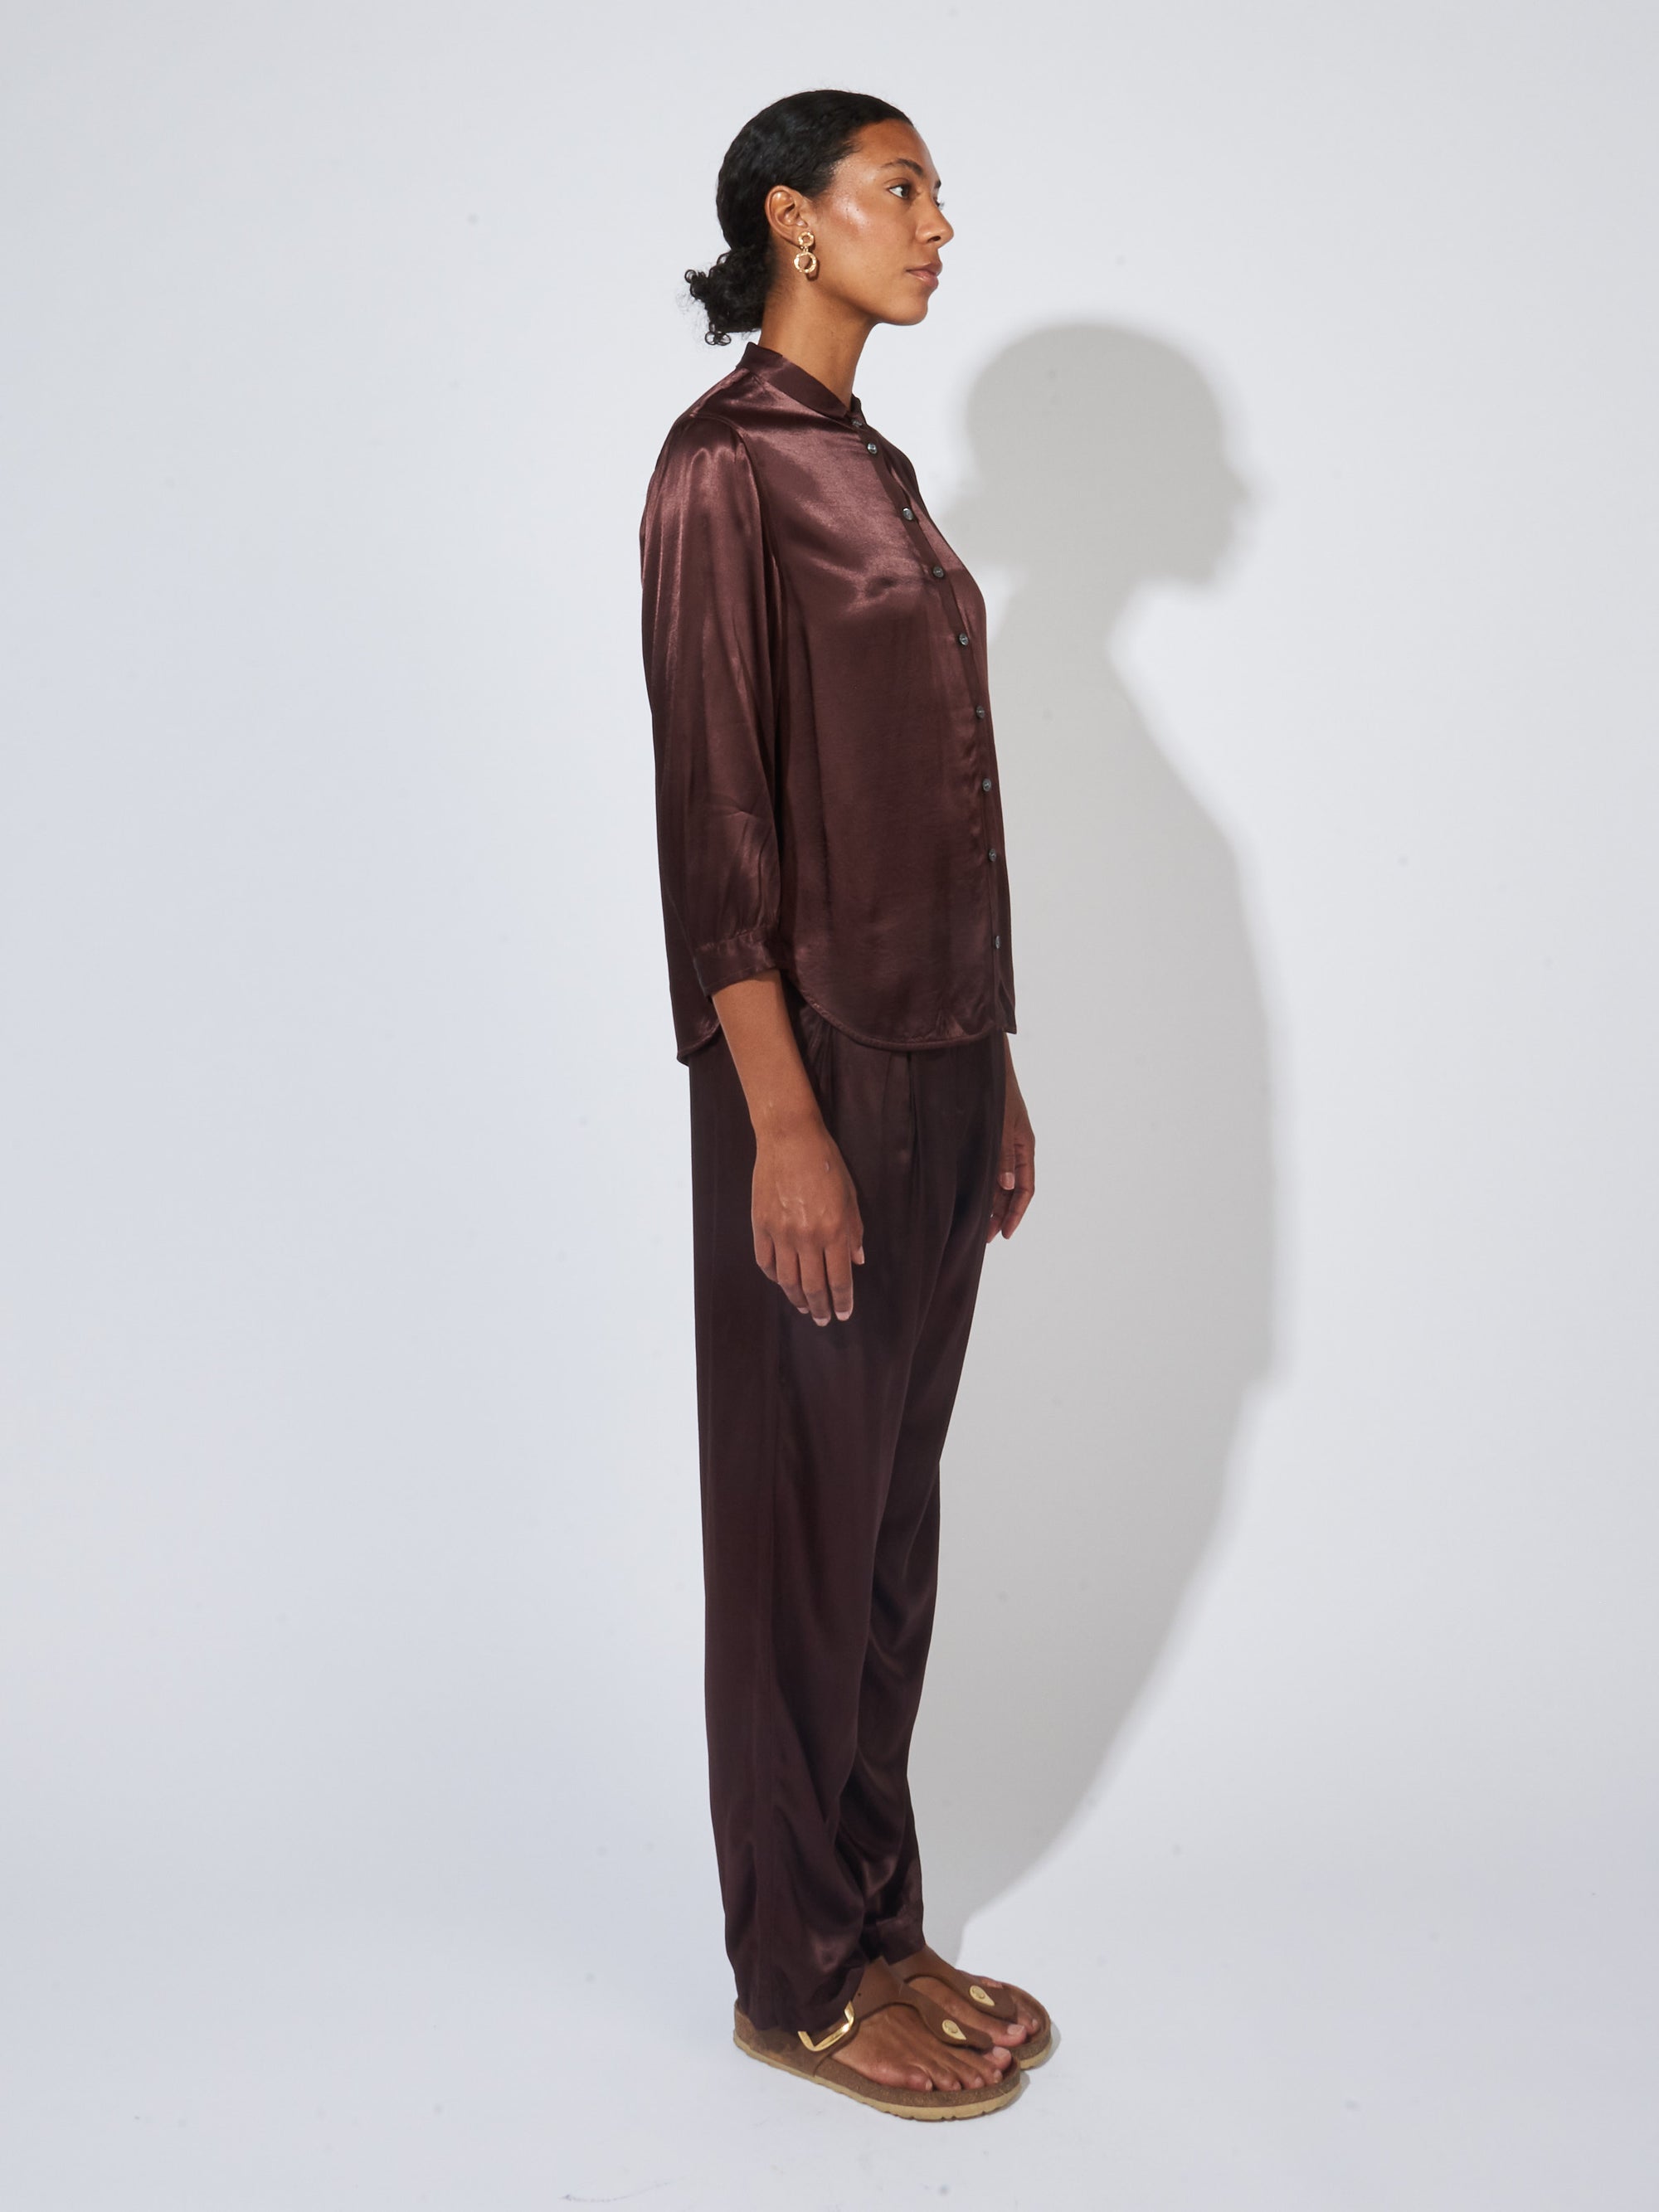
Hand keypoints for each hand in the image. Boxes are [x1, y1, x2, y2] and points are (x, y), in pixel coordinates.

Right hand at [752, 1115, 865, 1323]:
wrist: (789, 1139)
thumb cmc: (826, 1164)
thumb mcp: (850, 1196)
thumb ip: (854, 1231)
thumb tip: (858, 1261)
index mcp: (834, 1231)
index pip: (839, 1279)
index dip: (842, 1302)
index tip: (844, 1315)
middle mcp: (807, 1237)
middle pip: (812, 1286)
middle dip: (819, 1308)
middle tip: (822, 1320)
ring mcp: (781, 1233)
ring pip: (787, 1280)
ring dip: (796, 1299)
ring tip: (803, 1307)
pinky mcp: (760, 1225)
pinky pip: (765, 1261)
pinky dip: (774, 1276)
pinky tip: (782, 1282)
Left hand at [987, 1046, 1034, 1240]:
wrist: (981, 1061)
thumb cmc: (995, 1088)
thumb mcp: (1000, 1123)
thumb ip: (1002, 1154)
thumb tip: (1007, 1186)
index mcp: (1024, 1146)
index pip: (1026, 1188)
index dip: (1017, 1213)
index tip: (1004, 1233)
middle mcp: (1013, 1148)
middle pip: (1011, 1191)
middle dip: (1000, 1215)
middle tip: (984, 1238)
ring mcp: (999, 1144)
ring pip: (997, 1182)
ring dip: (989, 1204)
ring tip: (975, 1226)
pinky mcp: (984, 1139)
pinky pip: (985, 1169)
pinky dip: (980, 1186)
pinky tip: (967, 1198)